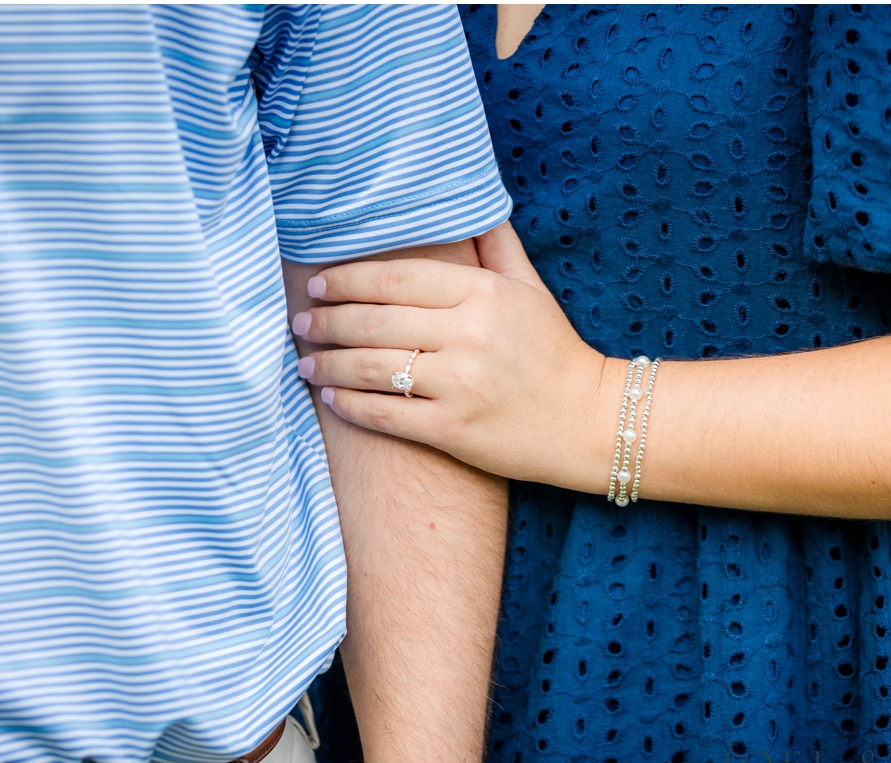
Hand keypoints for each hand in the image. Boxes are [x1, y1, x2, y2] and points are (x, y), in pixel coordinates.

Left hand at [292, 222, 619, 490]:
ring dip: (328, 364)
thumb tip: (470, 204)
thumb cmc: (555, 351)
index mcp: (482, 294)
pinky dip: (350, 404)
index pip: (396, 279)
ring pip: (372, 368)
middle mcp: (468, 335)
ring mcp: (460, 384)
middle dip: (326, 323)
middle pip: (374, 322)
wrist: (589, 421)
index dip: (348, 280)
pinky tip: (331, 396)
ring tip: (305, 362)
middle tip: (300, 323)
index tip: (319, 285)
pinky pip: (385, 414)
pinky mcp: (453, 429)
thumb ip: (494, 246)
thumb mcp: (530, 289)